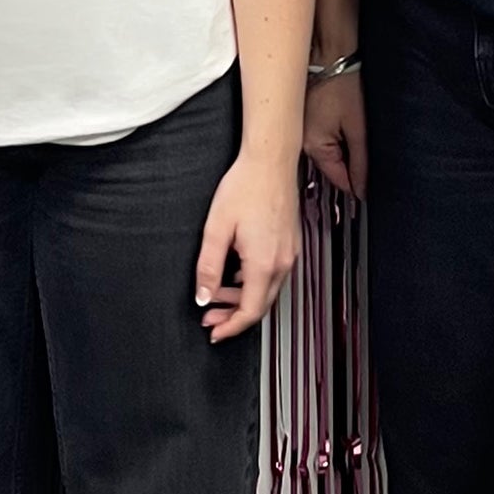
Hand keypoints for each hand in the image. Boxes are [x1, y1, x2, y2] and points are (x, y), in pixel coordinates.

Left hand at [194, 150, 300, 343]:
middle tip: (209, 315)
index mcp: (264, 263)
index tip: (214, 332)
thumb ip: (208, 266)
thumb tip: (203, 296)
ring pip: (266, 290)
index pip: (250, 312)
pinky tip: (236, 273)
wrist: (271, 161)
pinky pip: (273, 274)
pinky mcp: (290, 243)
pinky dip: (253, 282)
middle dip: (233, 315)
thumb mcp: (216, 227)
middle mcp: (282, 262)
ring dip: (242, 298)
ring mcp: (289, 253)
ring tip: (217, 293)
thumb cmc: (246, 185)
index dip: (230, 327)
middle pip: (259, 305)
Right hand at [303, 72, 365, 201]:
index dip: (359, 182)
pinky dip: (335, 133)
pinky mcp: (304, 117)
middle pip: (332, 166)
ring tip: (355, 126)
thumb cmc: (342, 83)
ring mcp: (301, 128)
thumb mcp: (358, 127)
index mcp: (313, 147)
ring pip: (328, 151)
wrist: (329, 52)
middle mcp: (301, 141)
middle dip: (351, 161)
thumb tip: (363, 190)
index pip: (339, 180)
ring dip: (343, 146)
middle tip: (365, 143)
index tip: (373, 178)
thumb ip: (360, 162)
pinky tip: (344, 119)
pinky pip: (322, 136)